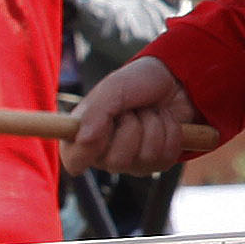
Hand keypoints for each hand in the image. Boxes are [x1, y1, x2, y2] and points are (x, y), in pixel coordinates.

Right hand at [70, 55, 206, 176]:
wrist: (172, 80)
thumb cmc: (135, 83)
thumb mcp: (112, 88)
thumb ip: (95, 112)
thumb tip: (84, 140)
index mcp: (83, 136)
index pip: (73, 162)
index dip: (87, 149)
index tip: (99, 131)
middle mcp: (105, 155)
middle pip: (117, 162)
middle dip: (131, 127)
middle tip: (132, 110)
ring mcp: (133, 163)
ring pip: (146, 157)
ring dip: (153, 124)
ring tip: (148, 111)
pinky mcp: (158, 163)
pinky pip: (167, 156)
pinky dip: (170, 130)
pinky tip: (163, 120)